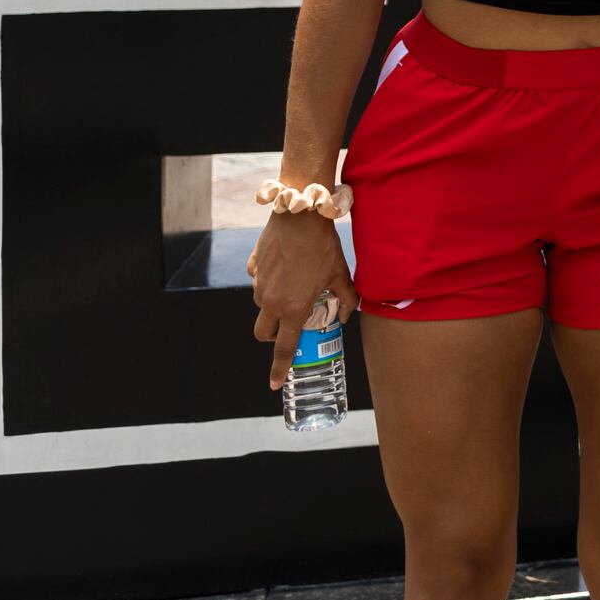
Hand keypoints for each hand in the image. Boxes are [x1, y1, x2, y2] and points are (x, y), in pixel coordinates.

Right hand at [250, 209, 355, 391]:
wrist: (300, 215)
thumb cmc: (322, 247)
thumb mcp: (341, 275)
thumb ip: (346, 299)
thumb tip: (345, 316)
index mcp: (292, 310)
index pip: (284, 348)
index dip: (279, 368)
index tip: (274, 384)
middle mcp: (270, 301)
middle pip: (263, 332)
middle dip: (272, 336)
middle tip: (289, 326)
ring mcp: (259, 284)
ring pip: (261, 305)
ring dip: (273, 305)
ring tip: (294, 286)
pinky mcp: (253, 267)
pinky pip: (258, 281)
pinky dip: (268, 280)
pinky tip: (284, 267)